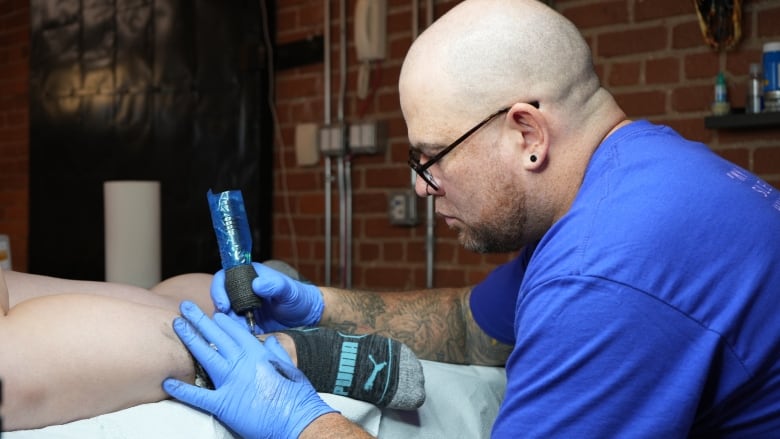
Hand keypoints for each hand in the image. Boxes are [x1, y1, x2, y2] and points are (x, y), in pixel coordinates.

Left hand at [163, 301, 335, 438]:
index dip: (222, 321)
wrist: (298, 419)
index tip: (213, 313)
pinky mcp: (224, 404)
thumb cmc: (297, 396)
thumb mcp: (289, 367)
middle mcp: (242, 363)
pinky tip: (168, 382)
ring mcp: (231, 382)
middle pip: (216, 337)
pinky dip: (182, 389)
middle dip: (200, 320)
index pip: (235, 332)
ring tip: (177, 325)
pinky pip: (198, 395)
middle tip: (185, 308)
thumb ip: (276, 352)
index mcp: (258, 353)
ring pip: (205, 356)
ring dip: (190, 339)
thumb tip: (269, 341)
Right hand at [211, 262, 323, 331]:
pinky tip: (244, 338)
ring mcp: (243, 308)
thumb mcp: (288, 290)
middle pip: (220, 299)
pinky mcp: (246, 323)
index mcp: (249, 276)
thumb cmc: (298, 297)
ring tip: (241, 331)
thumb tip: (257, 284)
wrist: (306, 316)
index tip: (224, 304)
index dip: (219, 289)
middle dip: (221, 312)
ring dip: (228, 325)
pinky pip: (234, 329)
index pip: (224, 278)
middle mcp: (242, 291)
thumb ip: (275, 285)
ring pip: (225, 316)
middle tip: (229, 323)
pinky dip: (235, 334)